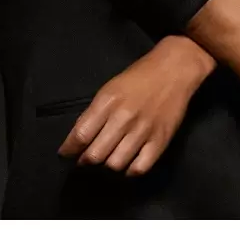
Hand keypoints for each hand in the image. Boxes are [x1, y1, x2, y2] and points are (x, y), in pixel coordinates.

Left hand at [57, 36, 214, 175]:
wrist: (174, 69)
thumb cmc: (139, 76)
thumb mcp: (111, 88)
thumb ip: (95, 112)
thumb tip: (79, 138)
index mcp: (108, 101)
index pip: (81, 135)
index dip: (69, 149)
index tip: (66, 154)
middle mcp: (124, 117)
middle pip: (95, 154)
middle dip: (86, 160)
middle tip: (86, 159)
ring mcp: (143, 131)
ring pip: (115, 164)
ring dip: (107, 165)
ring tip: (107, 159)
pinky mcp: (160, 141)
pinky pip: (139, 168)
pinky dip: (129, 171)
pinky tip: (127, 162)